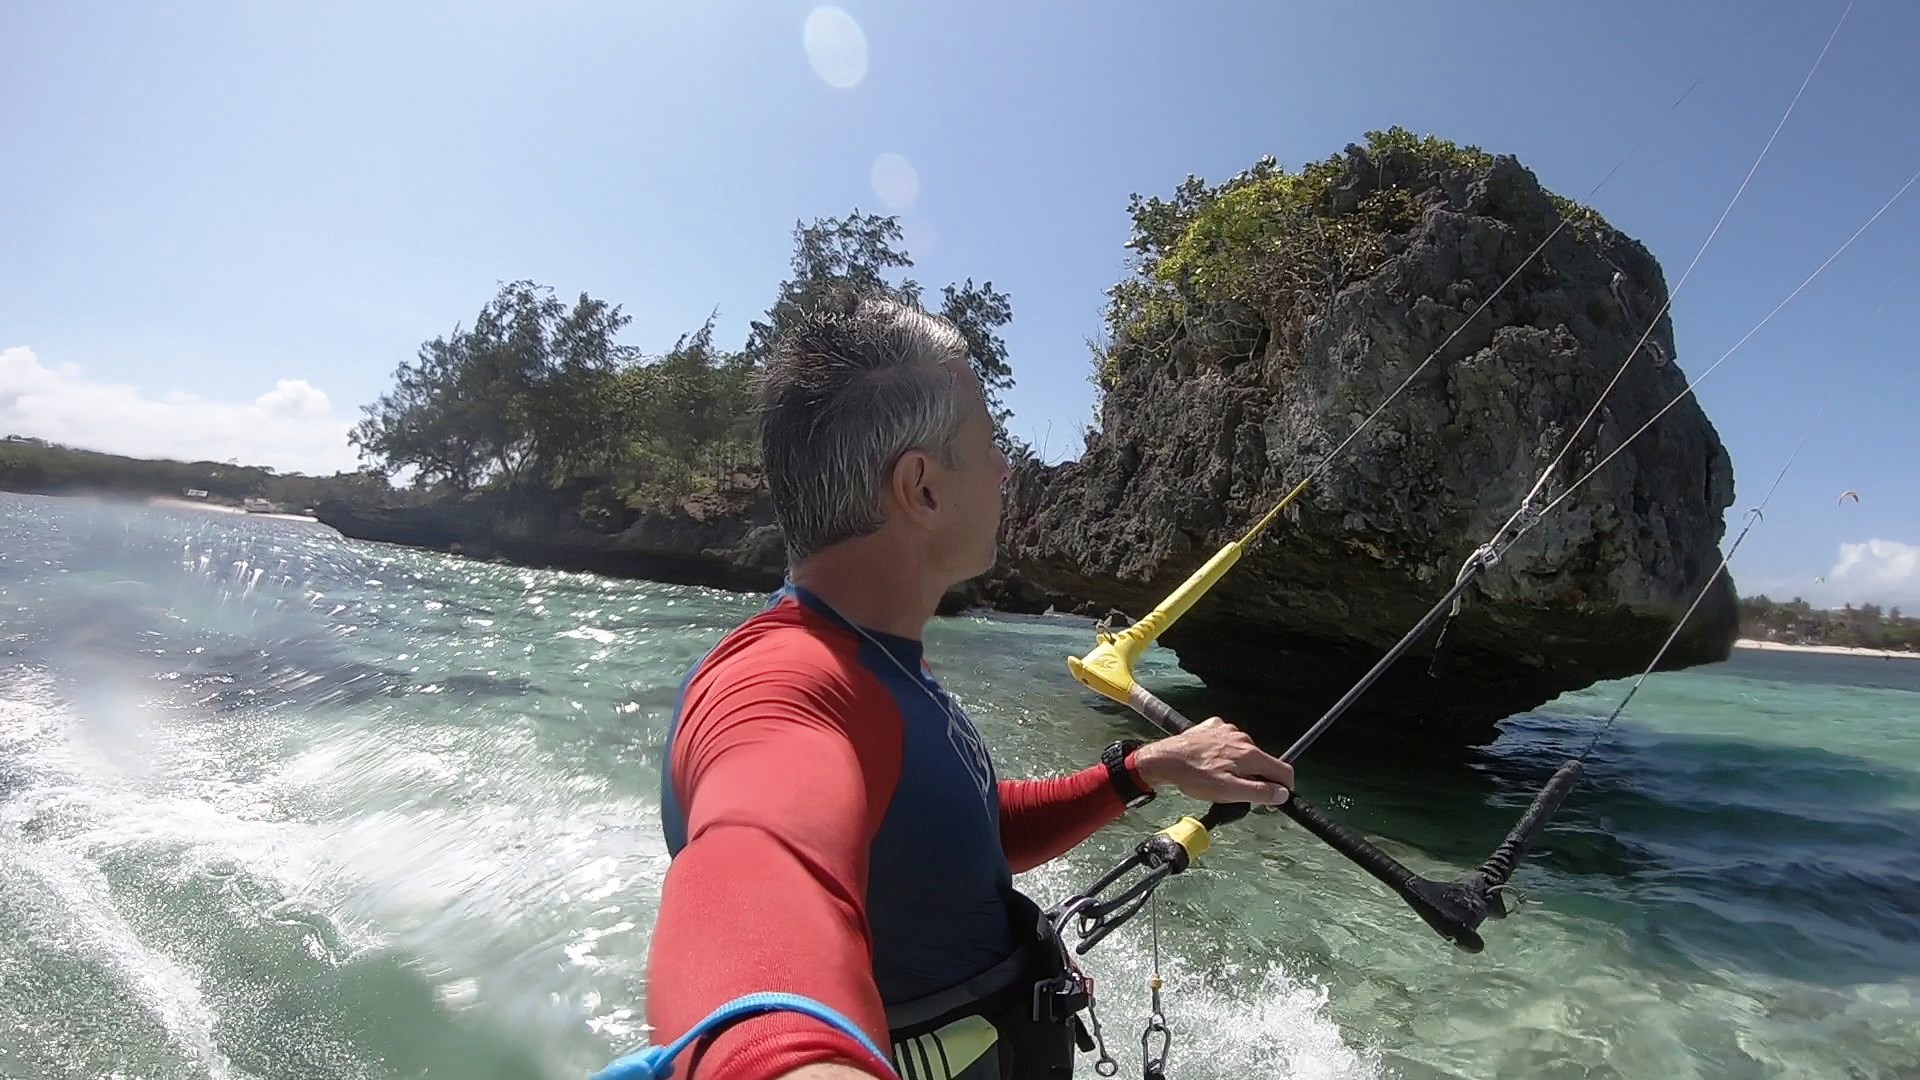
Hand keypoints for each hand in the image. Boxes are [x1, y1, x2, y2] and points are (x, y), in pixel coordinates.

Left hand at [1130, 717, 1293, 804]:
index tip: (1276, 799)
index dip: (1285, 787)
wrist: (1165, 759)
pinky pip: (1227, 741)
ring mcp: (1227, 730)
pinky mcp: (1213, 727)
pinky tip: (1210, 762)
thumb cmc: (1195, 777)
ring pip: (1244, 752)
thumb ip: (1259, 792)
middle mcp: (1243, 738)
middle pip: (1263, 761)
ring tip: (1219, 778)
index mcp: (1250, 754)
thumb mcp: (1229, 792)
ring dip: (1239, 766)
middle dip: (1257, 778)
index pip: (1283, 770)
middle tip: (1238, 793)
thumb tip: (1282, 793)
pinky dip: (1224, 753)